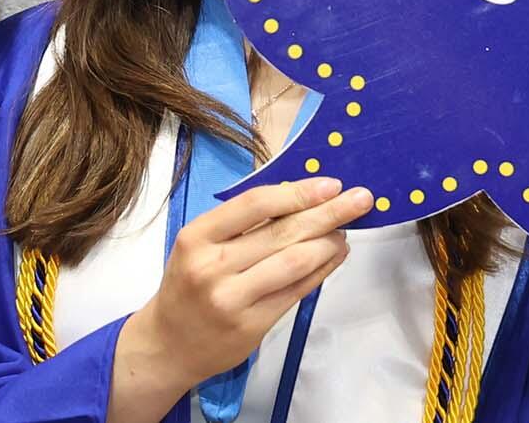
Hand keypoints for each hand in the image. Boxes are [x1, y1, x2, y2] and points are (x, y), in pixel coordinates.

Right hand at [111, 178, 370, 418]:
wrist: (168, 344)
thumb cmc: (188, 285)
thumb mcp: (198, 246)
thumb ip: (240, 224)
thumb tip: (300, 198)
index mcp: (196, 237)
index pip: (255, 205)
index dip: (297, 192)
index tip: (330, 184)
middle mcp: (212, 266)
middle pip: (282, 232)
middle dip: (328, 212)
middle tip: (360, 199)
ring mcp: (232, 299)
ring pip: (293, 262)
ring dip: (328, 243)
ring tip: (346, 230)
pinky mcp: (252, 325)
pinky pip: (296, 291)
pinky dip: (321, 270)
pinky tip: (335, 255)